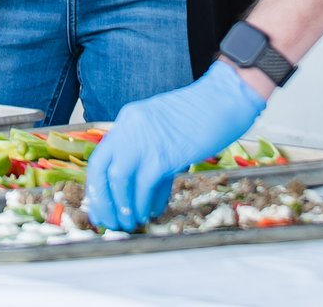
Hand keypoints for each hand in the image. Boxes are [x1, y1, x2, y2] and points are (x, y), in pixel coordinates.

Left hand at [85, 62, 266, 231]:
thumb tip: (142, 196)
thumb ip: (151, 159)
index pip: (100, 157)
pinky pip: (144, 185)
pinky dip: (142, 203)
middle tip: (110, 222)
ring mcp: (146, 139)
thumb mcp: (165, 133)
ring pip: (118, 179)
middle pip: (101, 169)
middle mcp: (130, 127)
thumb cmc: (201, 116)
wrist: (225, 98)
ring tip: (129, 222)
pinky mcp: (165, 153)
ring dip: (122, 206)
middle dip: (102, 200)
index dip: (97, 187)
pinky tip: (147, 214)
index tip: (99, 208)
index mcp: (129, 120)